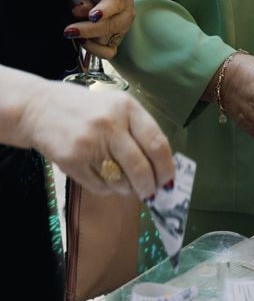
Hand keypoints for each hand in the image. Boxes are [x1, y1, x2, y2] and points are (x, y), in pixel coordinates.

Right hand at [20, 80, 173, 198]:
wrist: (38, 108)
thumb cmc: (86, 111)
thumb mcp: (117, 108)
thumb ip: (140, 132)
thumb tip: (162, 169)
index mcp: (127, 108)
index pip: (157, 144)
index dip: (166, 168)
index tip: (169, 182)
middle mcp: (110, 124)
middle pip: (140, 168)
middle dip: (149, 187)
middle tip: (151, 193)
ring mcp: (89, 143)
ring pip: (121, 181)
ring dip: (128, 189)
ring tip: (124, 182)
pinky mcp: (72, 160)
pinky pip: (100, 186)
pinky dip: (107, 189)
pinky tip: (103, 177)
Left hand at [64, 0, 135, 59]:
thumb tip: (79, 11)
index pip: (116, 4)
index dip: (104, 10)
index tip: (92, 16)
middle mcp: (126, 15)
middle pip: (112, 26)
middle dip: (89, 29)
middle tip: (70, 30)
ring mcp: (122, 31)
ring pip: (106, 40)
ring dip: (88, 36)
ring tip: (74, 31)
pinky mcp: (116, 44)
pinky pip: (107, 53)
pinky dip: (93, 49)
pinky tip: (83, 40)